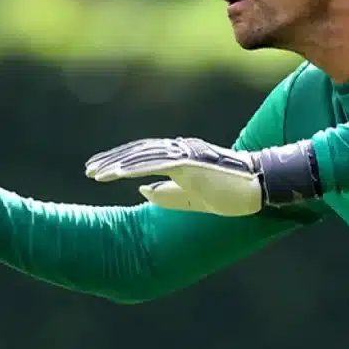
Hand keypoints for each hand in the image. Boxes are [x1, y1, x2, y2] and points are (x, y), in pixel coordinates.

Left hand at [86, 137, 322, 216]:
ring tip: (96, 173)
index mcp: (180, 158)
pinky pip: (155, 163)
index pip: (143, 155)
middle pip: (138, 152)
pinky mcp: (190, 164)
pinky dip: (133, 167)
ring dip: (116, 164)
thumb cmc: (230, 194)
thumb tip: (141, 189)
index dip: (119, 161)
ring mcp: (185, 155)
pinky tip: (116, 174)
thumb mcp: (192, 197)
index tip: (99, 170)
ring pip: (142, 156)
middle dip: (111, 160)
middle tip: (89, 170)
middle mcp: (180, 151)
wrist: (259, 189)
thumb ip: (167, 193)